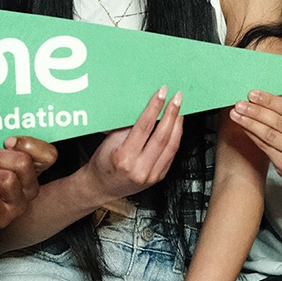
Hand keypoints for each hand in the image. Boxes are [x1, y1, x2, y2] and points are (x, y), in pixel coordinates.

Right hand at [82, 88, 184, 206]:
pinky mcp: (158, 177)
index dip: (154, 108)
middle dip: (171, 113)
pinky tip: (176, 127)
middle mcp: (140, 169)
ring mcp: (151, 175)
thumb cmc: (102, 163)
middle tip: (177, 98)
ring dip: (177, 125)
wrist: (101, 186)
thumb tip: (147, 108)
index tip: (162, 93)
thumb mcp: (109, 142)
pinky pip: (171, 155)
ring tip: (180, 109)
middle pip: (162, 136)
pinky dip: (175, 138)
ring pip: (171, 146)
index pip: (144, 127)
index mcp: (124, 158)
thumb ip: (128, 127)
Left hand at [230, 90, 281, 186]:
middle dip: (257, 111)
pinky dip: (252, 135)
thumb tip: (259, 96)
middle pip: (279, 122)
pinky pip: (265, 146)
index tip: (253, 94)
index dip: (270, 101)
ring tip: (236, 114)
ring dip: (250, 123)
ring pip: (270, 135)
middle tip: (240, 104)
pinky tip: (243, 127)